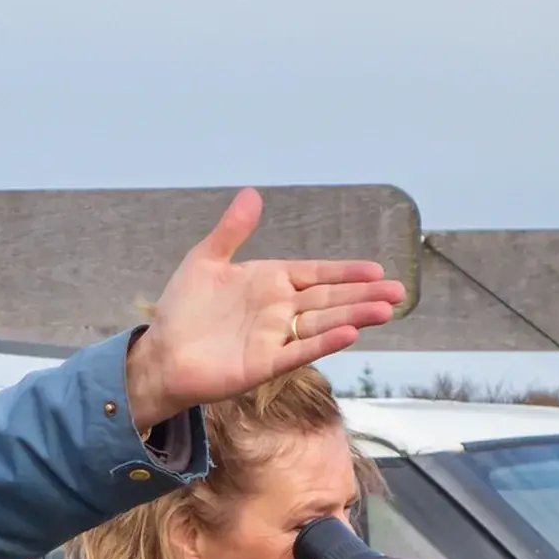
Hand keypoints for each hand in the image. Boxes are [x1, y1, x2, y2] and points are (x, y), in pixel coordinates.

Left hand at [121, 188, 405, 430]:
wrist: (161, 353)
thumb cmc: (182, 309)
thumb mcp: (206, 261)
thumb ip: (232, 230)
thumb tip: (253, 193)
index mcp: (269, 282)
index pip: (316, 274)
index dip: (345, 272)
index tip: (376, 269)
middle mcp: (279, 310)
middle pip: (328, 299)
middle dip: (362, 295)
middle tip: (397, 292)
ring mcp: (274, 338)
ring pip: (322, 323)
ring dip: (354, 316)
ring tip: (385, 310)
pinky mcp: (264, 364)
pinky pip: (299, 352)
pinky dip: (323, 343)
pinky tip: (349, 334)